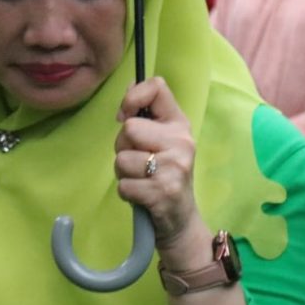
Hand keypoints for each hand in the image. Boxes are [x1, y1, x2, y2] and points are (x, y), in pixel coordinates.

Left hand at [114, 77, 200, 248]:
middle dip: (123, 147)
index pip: (156, 87)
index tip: (126, 117)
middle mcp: (182, 142)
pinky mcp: (163, 191)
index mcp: (180, 124)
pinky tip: (141, 195)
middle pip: (129, 128)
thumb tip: (130, 83)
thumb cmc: (162, 176)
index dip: (132, 98)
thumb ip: (145, 114)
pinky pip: (123, 185)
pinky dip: (126, 192)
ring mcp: (175, 167)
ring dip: (123, 173)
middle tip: (138, 163)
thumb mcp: (160, 141)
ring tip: (141, 180)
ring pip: (122, 159)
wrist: (179, 221)